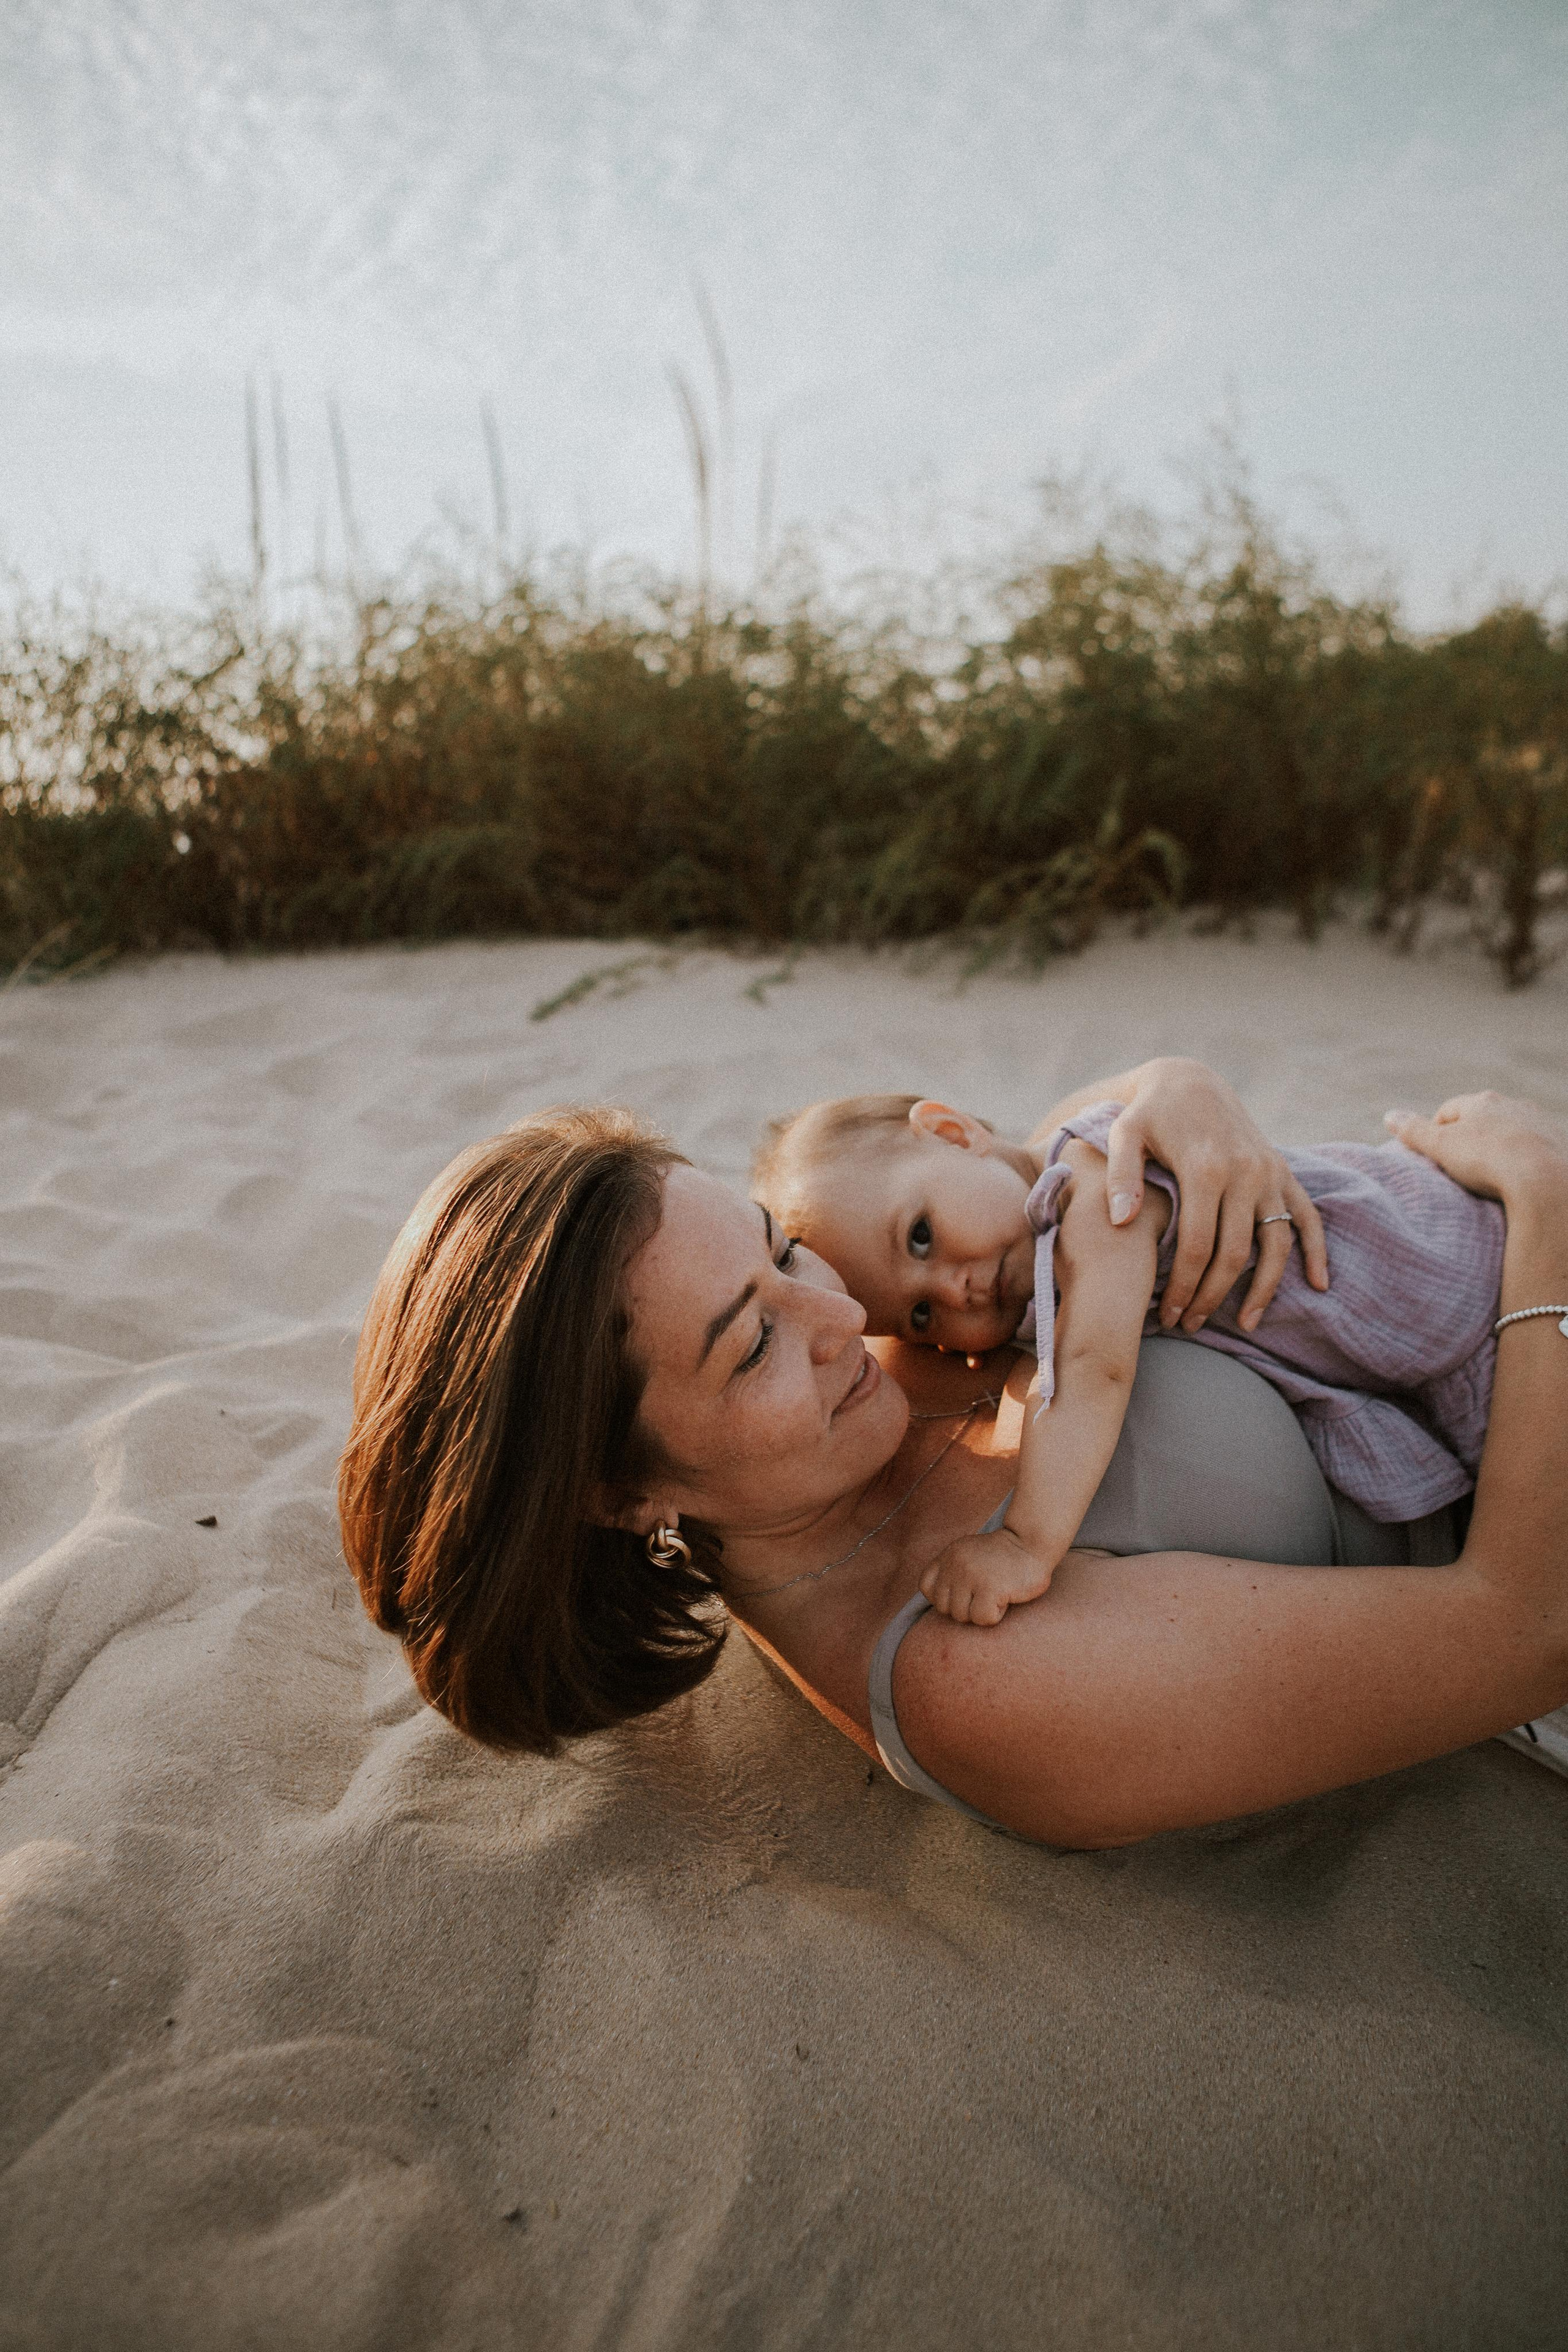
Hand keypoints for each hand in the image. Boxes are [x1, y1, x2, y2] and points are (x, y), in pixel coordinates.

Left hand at [919, 1524, 1056, 1625]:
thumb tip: (940, 1604)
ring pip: (962, 1616)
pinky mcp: (989, 1588)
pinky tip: (1005, 1597)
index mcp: (949, 1555)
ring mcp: (971, 1575)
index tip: (964, 1593)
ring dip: (981, 1611)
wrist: (1033, 1542)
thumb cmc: (1004, 1556)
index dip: (943, 1597)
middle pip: (944, 1607)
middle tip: (985, 1593)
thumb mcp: (969, 1554)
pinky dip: (996, 1614)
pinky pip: (982, 1618)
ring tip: (996, 1592)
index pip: (926, 1587)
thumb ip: (952, 1572)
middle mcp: (956, 1563)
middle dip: (965, 1607)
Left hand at [1101, 1059, 1328, 1332]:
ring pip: (1276, 1244)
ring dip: (1263, 1289)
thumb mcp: (1125, 1133)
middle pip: (1234, 1254)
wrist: (1189, 1081)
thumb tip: (1121, 1221)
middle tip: (1190, 1324)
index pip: (1196, 1246)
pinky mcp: (1283, 1172)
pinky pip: (1308, 1217)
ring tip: (1245, 1323)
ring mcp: (1269, 1174)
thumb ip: (1121, 1176)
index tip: (1169, 1315)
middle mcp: (1245, 1173)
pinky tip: (1318, 1284)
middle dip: (1212, 1296)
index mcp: (1205, 1169)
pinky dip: (1317, 1251)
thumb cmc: (1149, 1114)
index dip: (1183, 1287)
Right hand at [1384, 1092, 1567, 1205]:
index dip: (1436, 1131)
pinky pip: (1535, 1150)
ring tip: (1491, 1177)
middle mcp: (1514, 1106)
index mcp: (1482, 1101)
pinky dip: (1525, 1161)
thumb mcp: (1440, 1147)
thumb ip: (1413, 1131)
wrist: (1546, 1180)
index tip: (1433, 1155)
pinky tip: (1519, 1181)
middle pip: (1482, 1120)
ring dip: (1500, 1148)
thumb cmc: (1488, 1161)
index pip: (1449, 1110)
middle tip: (1459, 1167)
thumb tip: (1389, 1115)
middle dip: (1470, 1139)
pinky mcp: (1560, 1144)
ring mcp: (1540, 1124)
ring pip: (1511, 1133)